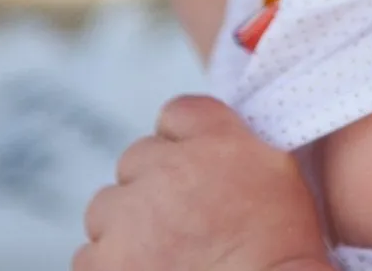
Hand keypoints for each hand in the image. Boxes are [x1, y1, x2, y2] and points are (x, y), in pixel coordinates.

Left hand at [75, 94, 333, 270]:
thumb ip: (236, 142)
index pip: (177, 115)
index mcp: (213, 142)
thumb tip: (210, 136)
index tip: (192, 170)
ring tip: (165, 259)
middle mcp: (164, 170)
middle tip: (182, 226)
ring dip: (126, 228)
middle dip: (152, 190)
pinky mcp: (103, 264)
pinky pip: (89, 256)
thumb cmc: (281, 255)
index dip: (181, 143)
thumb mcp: (279, 174)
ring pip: (106, 209)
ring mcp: (128, 219)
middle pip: (136, 163)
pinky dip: (111, 266)